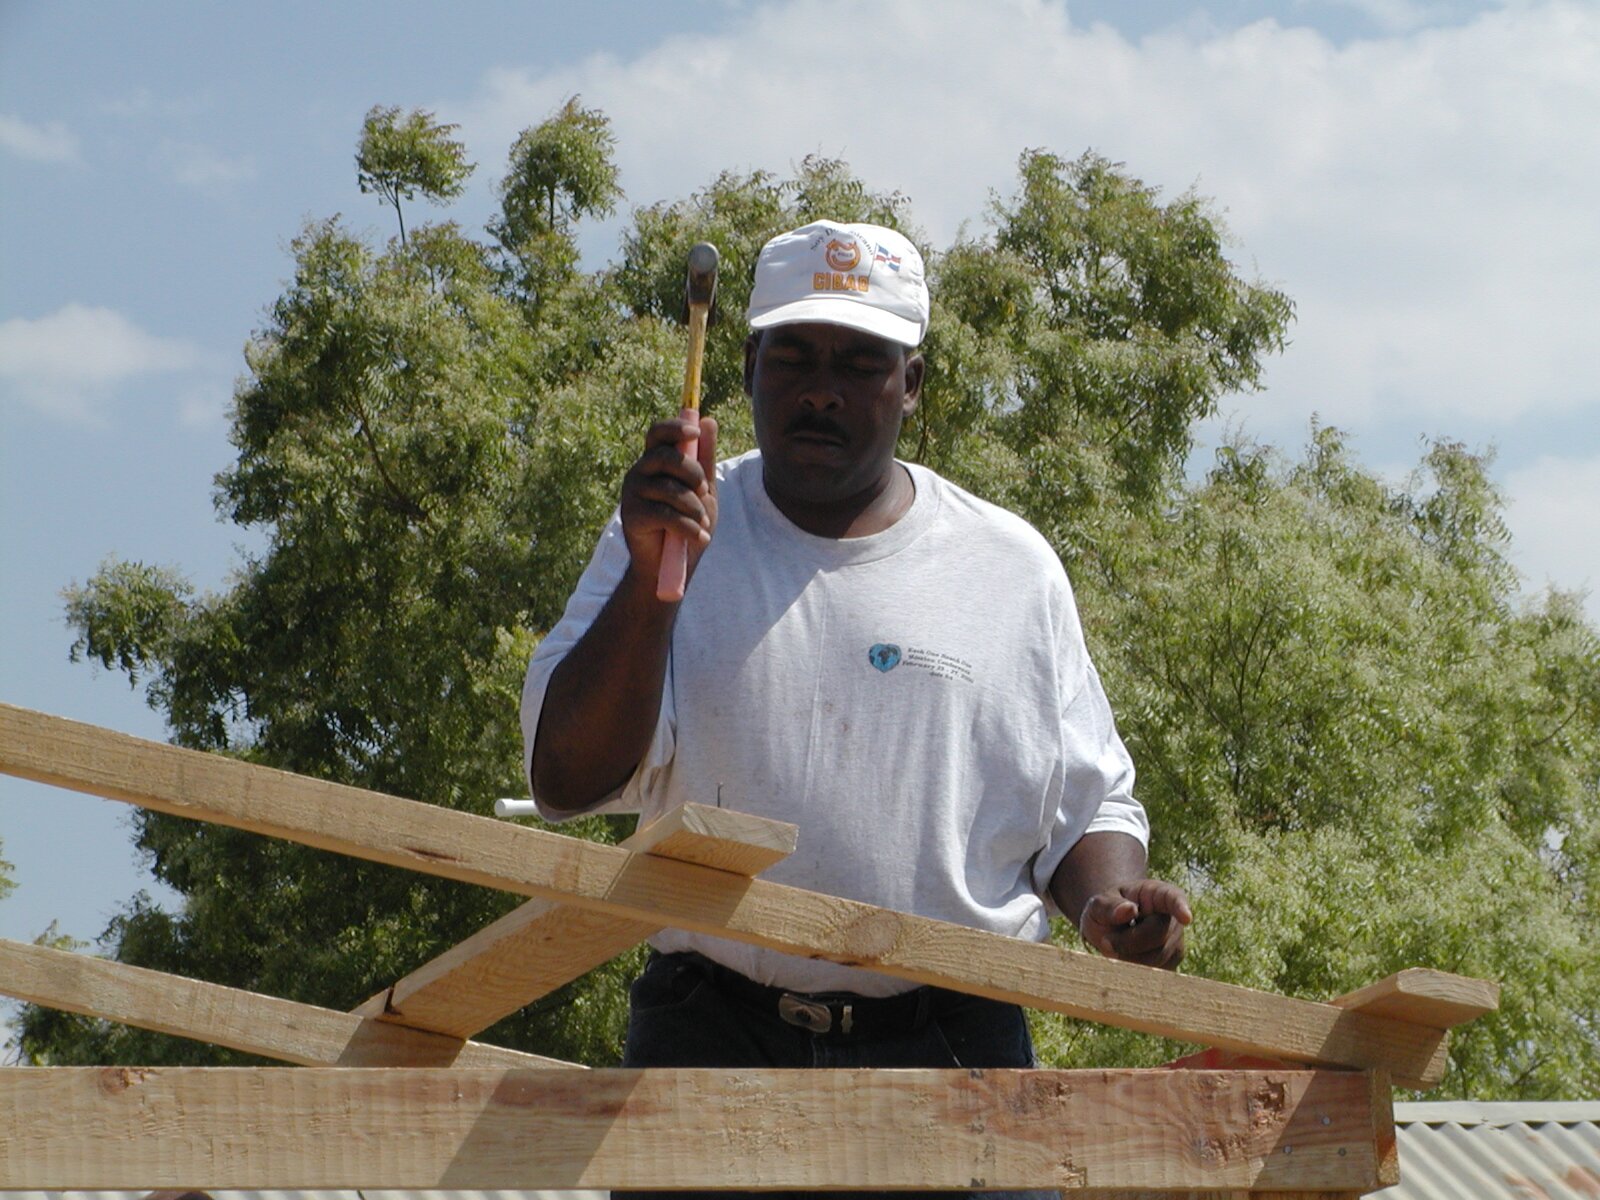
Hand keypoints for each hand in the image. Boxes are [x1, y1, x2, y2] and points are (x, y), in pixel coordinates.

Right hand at [619, 415, 718, 588]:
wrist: (668, 566)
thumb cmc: (687, 524)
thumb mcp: (704, 491)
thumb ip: (705, 459)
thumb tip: (708, 421)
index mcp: (655, 462)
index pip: (658, 433)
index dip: (675, 428)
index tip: (694, 433)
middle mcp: (639, 472)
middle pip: (665, 456)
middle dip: (692, 472)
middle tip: (705, 490)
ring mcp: (632, 493)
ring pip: (669, 488)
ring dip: (694, 507)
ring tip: (702, 524)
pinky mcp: (632, 516)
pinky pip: (666, 514)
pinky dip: (688, 527)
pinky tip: (698, 537)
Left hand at [1078, 879, 1190, 969]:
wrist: (1110, 930)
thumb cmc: (1106, 913)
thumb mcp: (1098, 905)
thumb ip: (1109, 906)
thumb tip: (1129, 910)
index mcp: (1158, 894)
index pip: (1173, 898)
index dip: (1180, 908)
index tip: (1186, 918)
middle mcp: (1173, 918)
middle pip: (1157, 934)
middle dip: (1128, 941)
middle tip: (1105, 942)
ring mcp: (1176, 942)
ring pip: (1155, 958)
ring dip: (1128, 957)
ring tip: (1116, 945)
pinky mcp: (1171, 964)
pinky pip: (1154, 974)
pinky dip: (1134, 969)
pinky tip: (1125, 956)